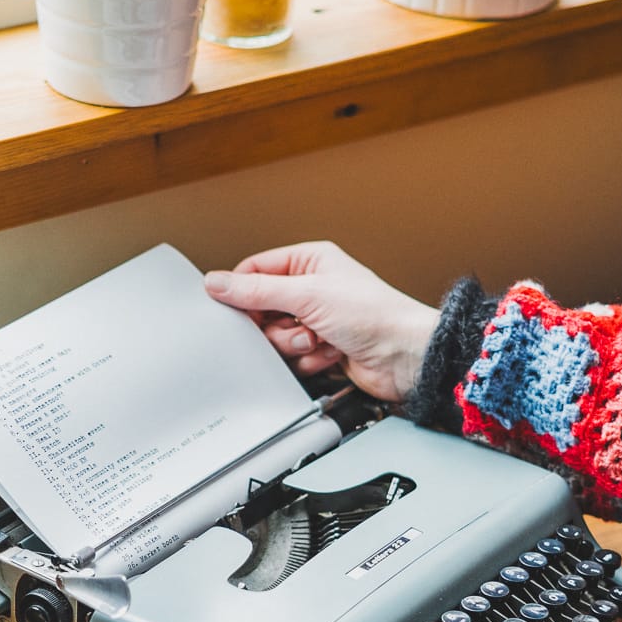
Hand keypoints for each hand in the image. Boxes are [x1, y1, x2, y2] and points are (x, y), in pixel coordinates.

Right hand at [205, 242, 440, 401]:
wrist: (404, 357)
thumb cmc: (375, 315)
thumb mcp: (308, 295)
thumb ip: (257, 290)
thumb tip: (218, 282)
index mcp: (310, 262)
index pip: (256, 271)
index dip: (242, 292)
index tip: (234, 309)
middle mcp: (312, 289)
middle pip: (262, 310)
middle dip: (277, 326)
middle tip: (295, 325)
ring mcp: (317, 320)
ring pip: (276, 338)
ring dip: (295, 344)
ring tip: (320, 339)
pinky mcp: (322, 348)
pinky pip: (293, 358)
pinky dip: (309, 359)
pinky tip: (330, 353)